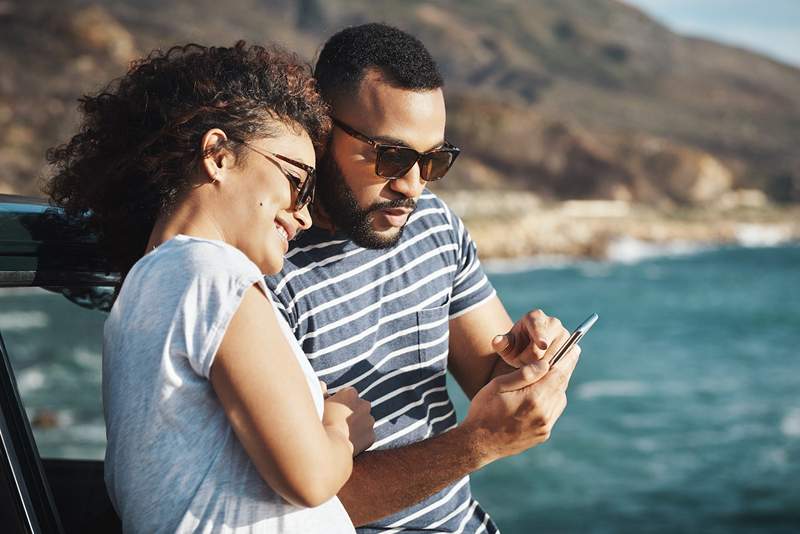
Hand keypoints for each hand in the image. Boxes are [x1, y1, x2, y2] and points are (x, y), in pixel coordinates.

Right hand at [322, 387, 374, 455]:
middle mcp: (364, 404)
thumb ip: (321, 391)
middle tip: (338, 422)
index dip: (341, 403)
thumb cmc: (318, 423)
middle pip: (359, 407)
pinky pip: (366, 437)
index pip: (349, 394)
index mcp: (351, 393)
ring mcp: (369, 421)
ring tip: (342, 434)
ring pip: (364, 421)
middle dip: (352, 412)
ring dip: (357, 425)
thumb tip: (322, 384)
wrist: (327, 447)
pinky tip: (348, 443)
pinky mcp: (371, 436)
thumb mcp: (317, 403)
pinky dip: (360, 440)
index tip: (334, 411)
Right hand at [462, 341, 580, 463]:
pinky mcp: (543, 434)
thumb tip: (546, 364)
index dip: (568, 359)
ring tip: (548, 376)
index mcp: (533, 398)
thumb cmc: (484, 410)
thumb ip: (524, 374)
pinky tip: (539, 396)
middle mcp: (544, 414)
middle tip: (566, 355)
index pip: (559, 374)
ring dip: (556, 386)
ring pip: (559, 399)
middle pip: (561, 386)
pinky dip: (551, 401)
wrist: (478, 443)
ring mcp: (545, 426)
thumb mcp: (498, 385)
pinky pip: (553, 412)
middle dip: (563, 370)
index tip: (575, 348)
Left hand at [491, 309, 569, 367]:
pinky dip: (555, 370)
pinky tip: (545, 373)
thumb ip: (500, 344)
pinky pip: (567, 362)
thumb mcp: (505, 347)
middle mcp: (553, 323)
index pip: (538, 326)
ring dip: (544, 367)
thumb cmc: (514, 347)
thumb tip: (497, 341)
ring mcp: (565, 335)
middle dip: (535, 360)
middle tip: (523, 365)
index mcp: (535, 317)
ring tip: (532, 367)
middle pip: (548, 346)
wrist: (526, 352)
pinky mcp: (572, 348)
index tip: (542, 345)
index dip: (540, 335)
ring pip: (558, 356)